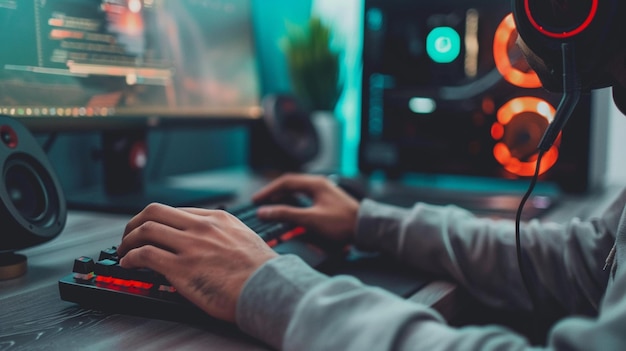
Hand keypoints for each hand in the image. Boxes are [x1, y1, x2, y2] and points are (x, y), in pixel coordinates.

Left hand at [116, 203, 277, 321]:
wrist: (269, 288)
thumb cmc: (261, 271)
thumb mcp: (245, 239)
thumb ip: (224, 235)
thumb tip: (209, 243)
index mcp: (218, 219)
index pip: (176, 211)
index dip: (157, 221)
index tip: (150, 231)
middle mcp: (202, 227)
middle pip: (155, 211)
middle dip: (135, 223)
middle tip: (129, 236)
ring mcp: (191, 246)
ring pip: (146, 230)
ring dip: (128, 241)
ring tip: (124, 252)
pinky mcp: (182, 268)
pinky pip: (145, 255)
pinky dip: (130, 258)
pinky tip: (129, 264)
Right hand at [252, 173, 359, 243]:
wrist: (366, 228)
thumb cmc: (342, 223)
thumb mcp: (310, 219)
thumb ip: (286, 214)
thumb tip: (264, 211)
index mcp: (315, 183)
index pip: (285, 182)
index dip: (268, 191)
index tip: (256, 200)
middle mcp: (319, 183)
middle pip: (291, 184)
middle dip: (274, 193)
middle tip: (261, 202)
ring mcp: (324, 191)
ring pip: (298, 189)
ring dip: (284, 196)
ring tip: (272, 205)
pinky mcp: (328, 200)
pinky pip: (305, 196)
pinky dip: (294, 201)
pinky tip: (291, 209)